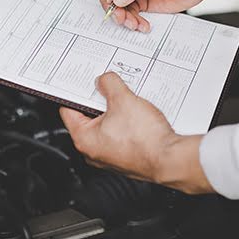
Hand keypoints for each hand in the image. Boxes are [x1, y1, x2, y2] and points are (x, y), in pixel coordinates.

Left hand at [59, 72, 213, 193]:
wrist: (170, 159)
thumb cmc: (145, 140)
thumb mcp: (123, 99)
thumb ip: (109, 84)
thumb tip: (104, 80)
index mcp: (84, 139)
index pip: (68, 109)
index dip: (75, 92)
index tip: (84, 82)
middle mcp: (94, 152)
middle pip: (89, 116)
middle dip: (101, 100)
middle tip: (111, 88)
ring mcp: (111, 156)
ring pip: (108, 125)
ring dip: (116, 110)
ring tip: (128, 100)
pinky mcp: (127, 156)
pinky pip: (121, 134)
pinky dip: (127, 122)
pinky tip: (138, 114)